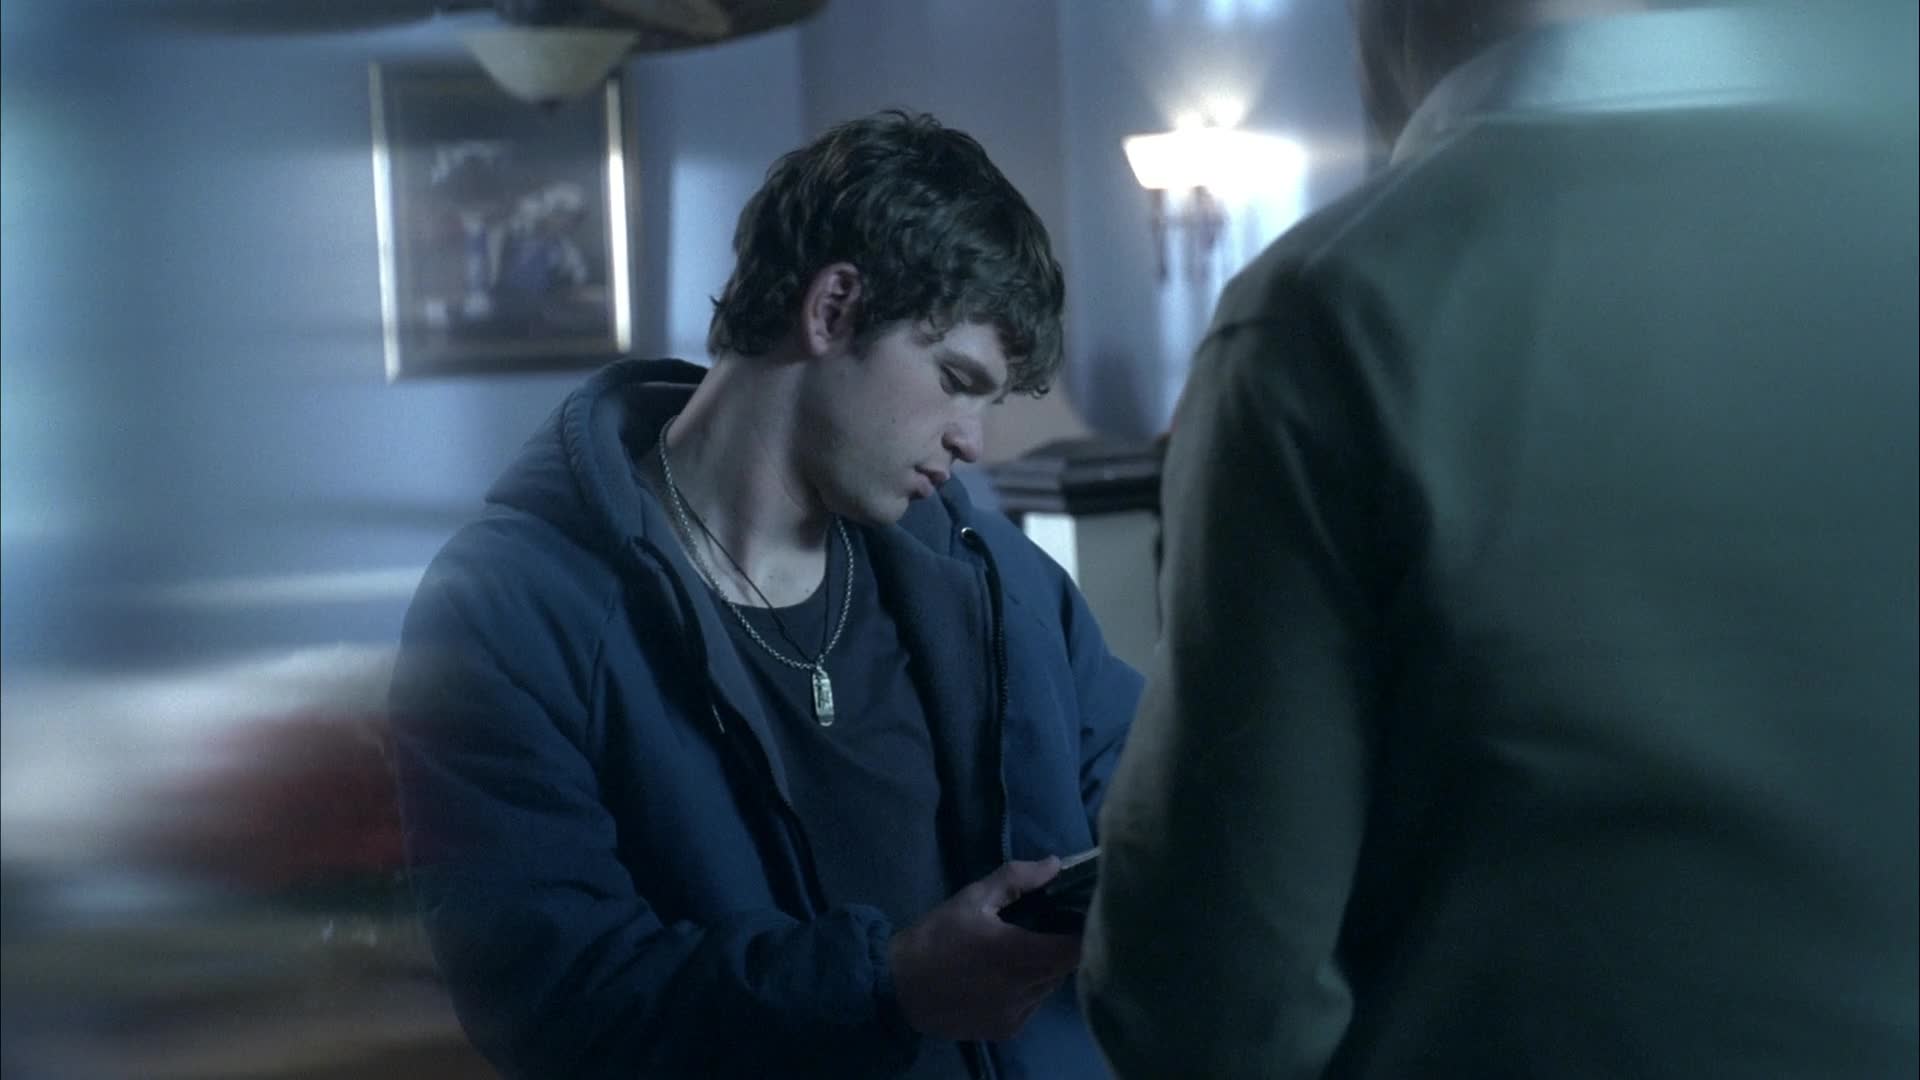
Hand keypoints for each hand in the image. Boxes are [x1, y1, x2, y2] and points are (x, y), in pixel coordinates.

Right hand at [887, 857, 1083, 1041]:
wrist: (897, 988)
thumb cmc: (936, 937)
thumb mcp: (972, 898)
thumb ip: (1016, 878)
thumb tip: (1055, 865)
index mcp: (1020, 954)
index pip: (1077, 947)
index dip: (1081, 931)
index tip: (1075, 916)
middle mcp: (1025, 990)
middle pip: (1065, 968)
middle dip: (1060, 948)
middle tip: (1043, 929)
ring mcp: (1018, 1014)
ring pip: (1049, 988)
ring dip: (1043, 970)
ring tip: (1021, 953)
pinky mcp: (1007, 1030)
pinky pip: (1031, 1005)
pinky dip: (1027, 991)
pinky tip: (1003, 978)